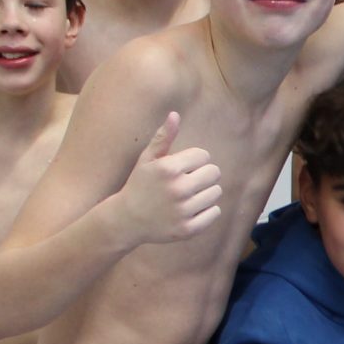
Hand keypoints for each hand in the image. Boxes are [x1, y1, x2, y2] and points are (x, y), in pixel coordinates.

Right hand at [116, 112, 223, 244]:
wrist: (127, 219)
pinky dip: (207, 211)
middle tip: (188, 181)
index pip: (204, 156)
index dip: (194, 161)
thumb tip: (175, 114)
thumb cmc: (139, 184)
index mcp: (168, 168)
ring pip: (216, 192)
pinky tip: (190, 210)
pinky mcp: (188, 229)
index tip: (182, 168)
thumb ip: (163, 137)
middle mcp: (177, 189)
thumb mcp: (147, 159)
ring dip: (205, 192)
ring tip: (188, 196)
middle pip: (214, 173)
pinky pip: (215, 212)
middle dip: (203, 175)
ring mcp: (183, 211)